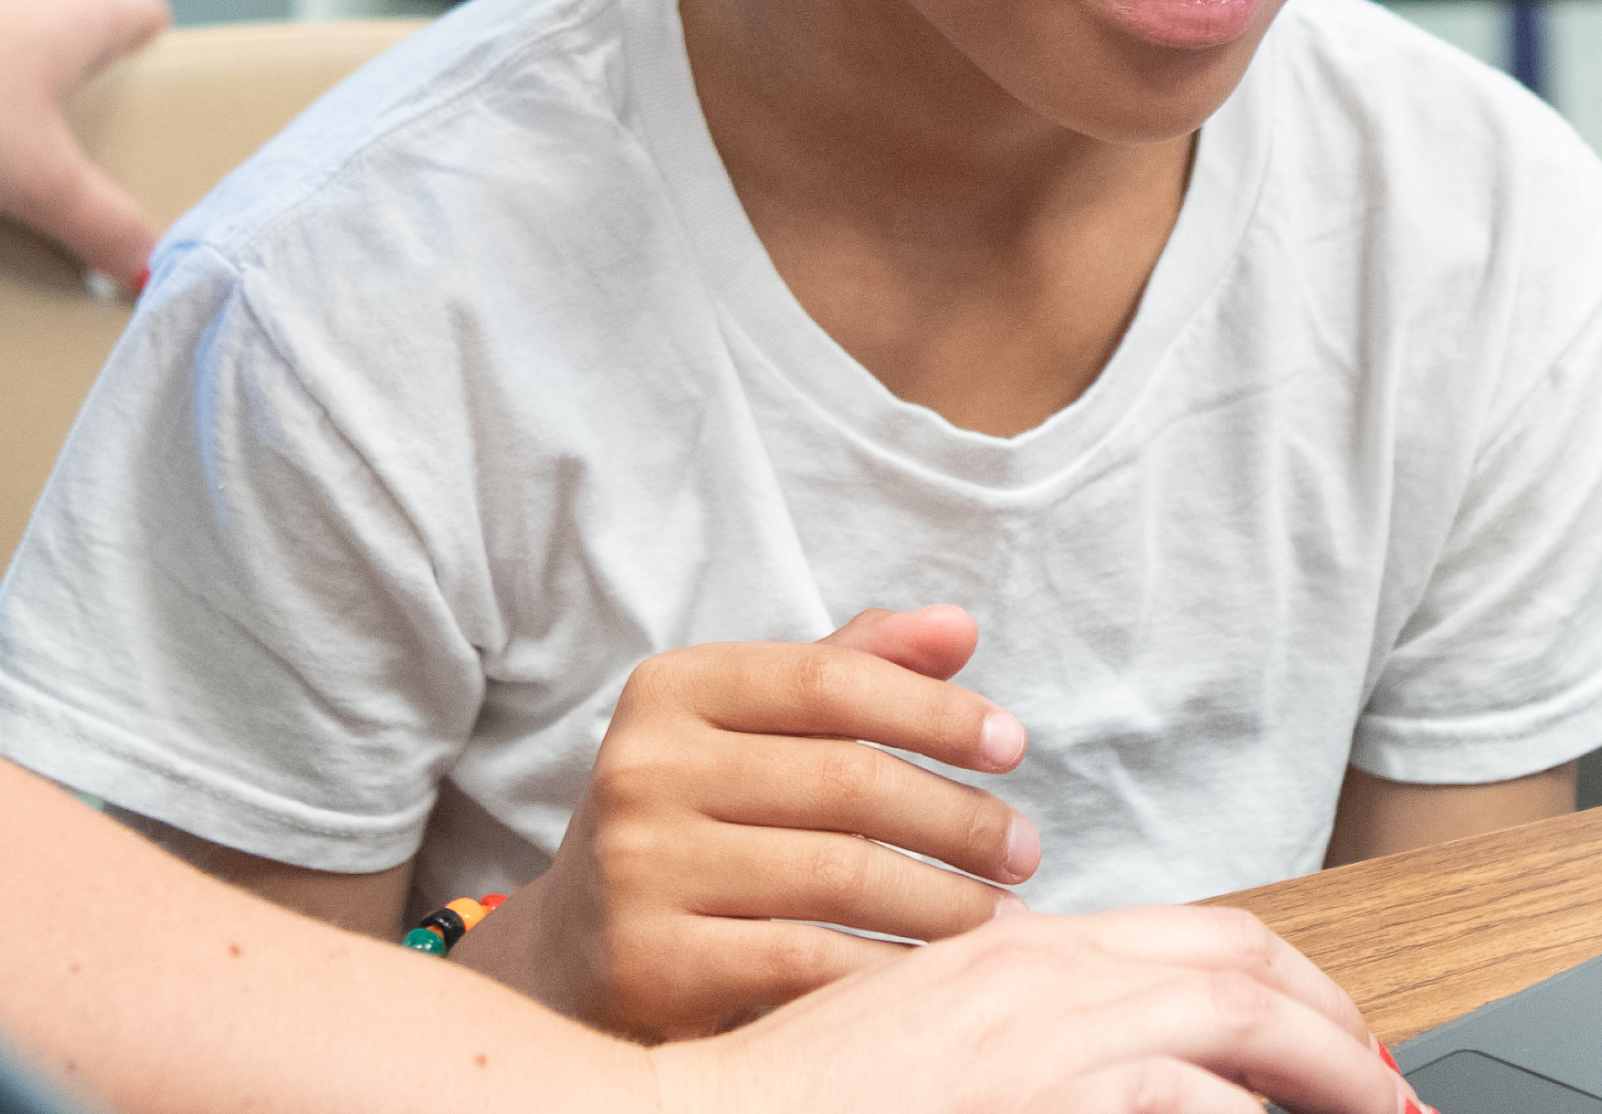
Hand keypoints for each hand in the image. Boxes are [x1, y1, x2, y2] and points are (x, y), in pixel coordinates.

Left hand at [0, 0, 174, 289]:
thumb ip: (100, 223)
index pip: (144, 11)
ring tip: (3, 143)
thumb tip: (147, 265)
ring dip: (9, 75)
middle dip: (79, 73)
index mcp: (80, 11)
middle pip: (76, 19)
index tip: (146, 97)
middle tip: (76, 138)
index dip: (151, 54)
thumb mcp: (39, 179)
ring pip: (7, 29)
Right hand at [469, 607, 1045, 1040]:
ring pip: (841, 876)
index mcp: (672, 690)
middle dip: (960, 819)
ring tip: (1001, 916)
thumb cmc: (696, 824)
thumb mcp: (753, 734)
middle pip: (849, 781)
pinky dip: (890, 968)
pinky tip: (935, 972)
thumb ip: (851, 673)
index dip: (937, 710)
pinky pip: (809, 960)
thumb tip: (957, 628)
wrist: (578, 951)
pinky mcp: (653, 963)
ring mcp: (641, 868)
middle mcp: (643, 769)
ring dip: (946, 902)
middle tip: (1023, 850)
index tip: (1012, 746)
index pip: (832, 679)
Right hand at [662, 904, 1408, 1113]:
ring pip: (1244, 1028)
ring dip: (1332, 1080)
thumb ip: (1021, 1026)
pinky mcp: (1043, 1088)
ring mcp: (1051, 1030)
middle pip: (1249, 970)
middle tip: (1397, 1092)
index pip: (1208, 935)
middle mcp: (1053, 971)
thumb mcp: (931, 1028)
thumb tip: (1100, 1062)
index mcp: (1031, 951)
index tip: (1348, 1036)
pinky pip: (1194, 1102)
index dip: (1300, 982)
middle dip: (1345, 1030)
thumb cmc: (806, 1097)